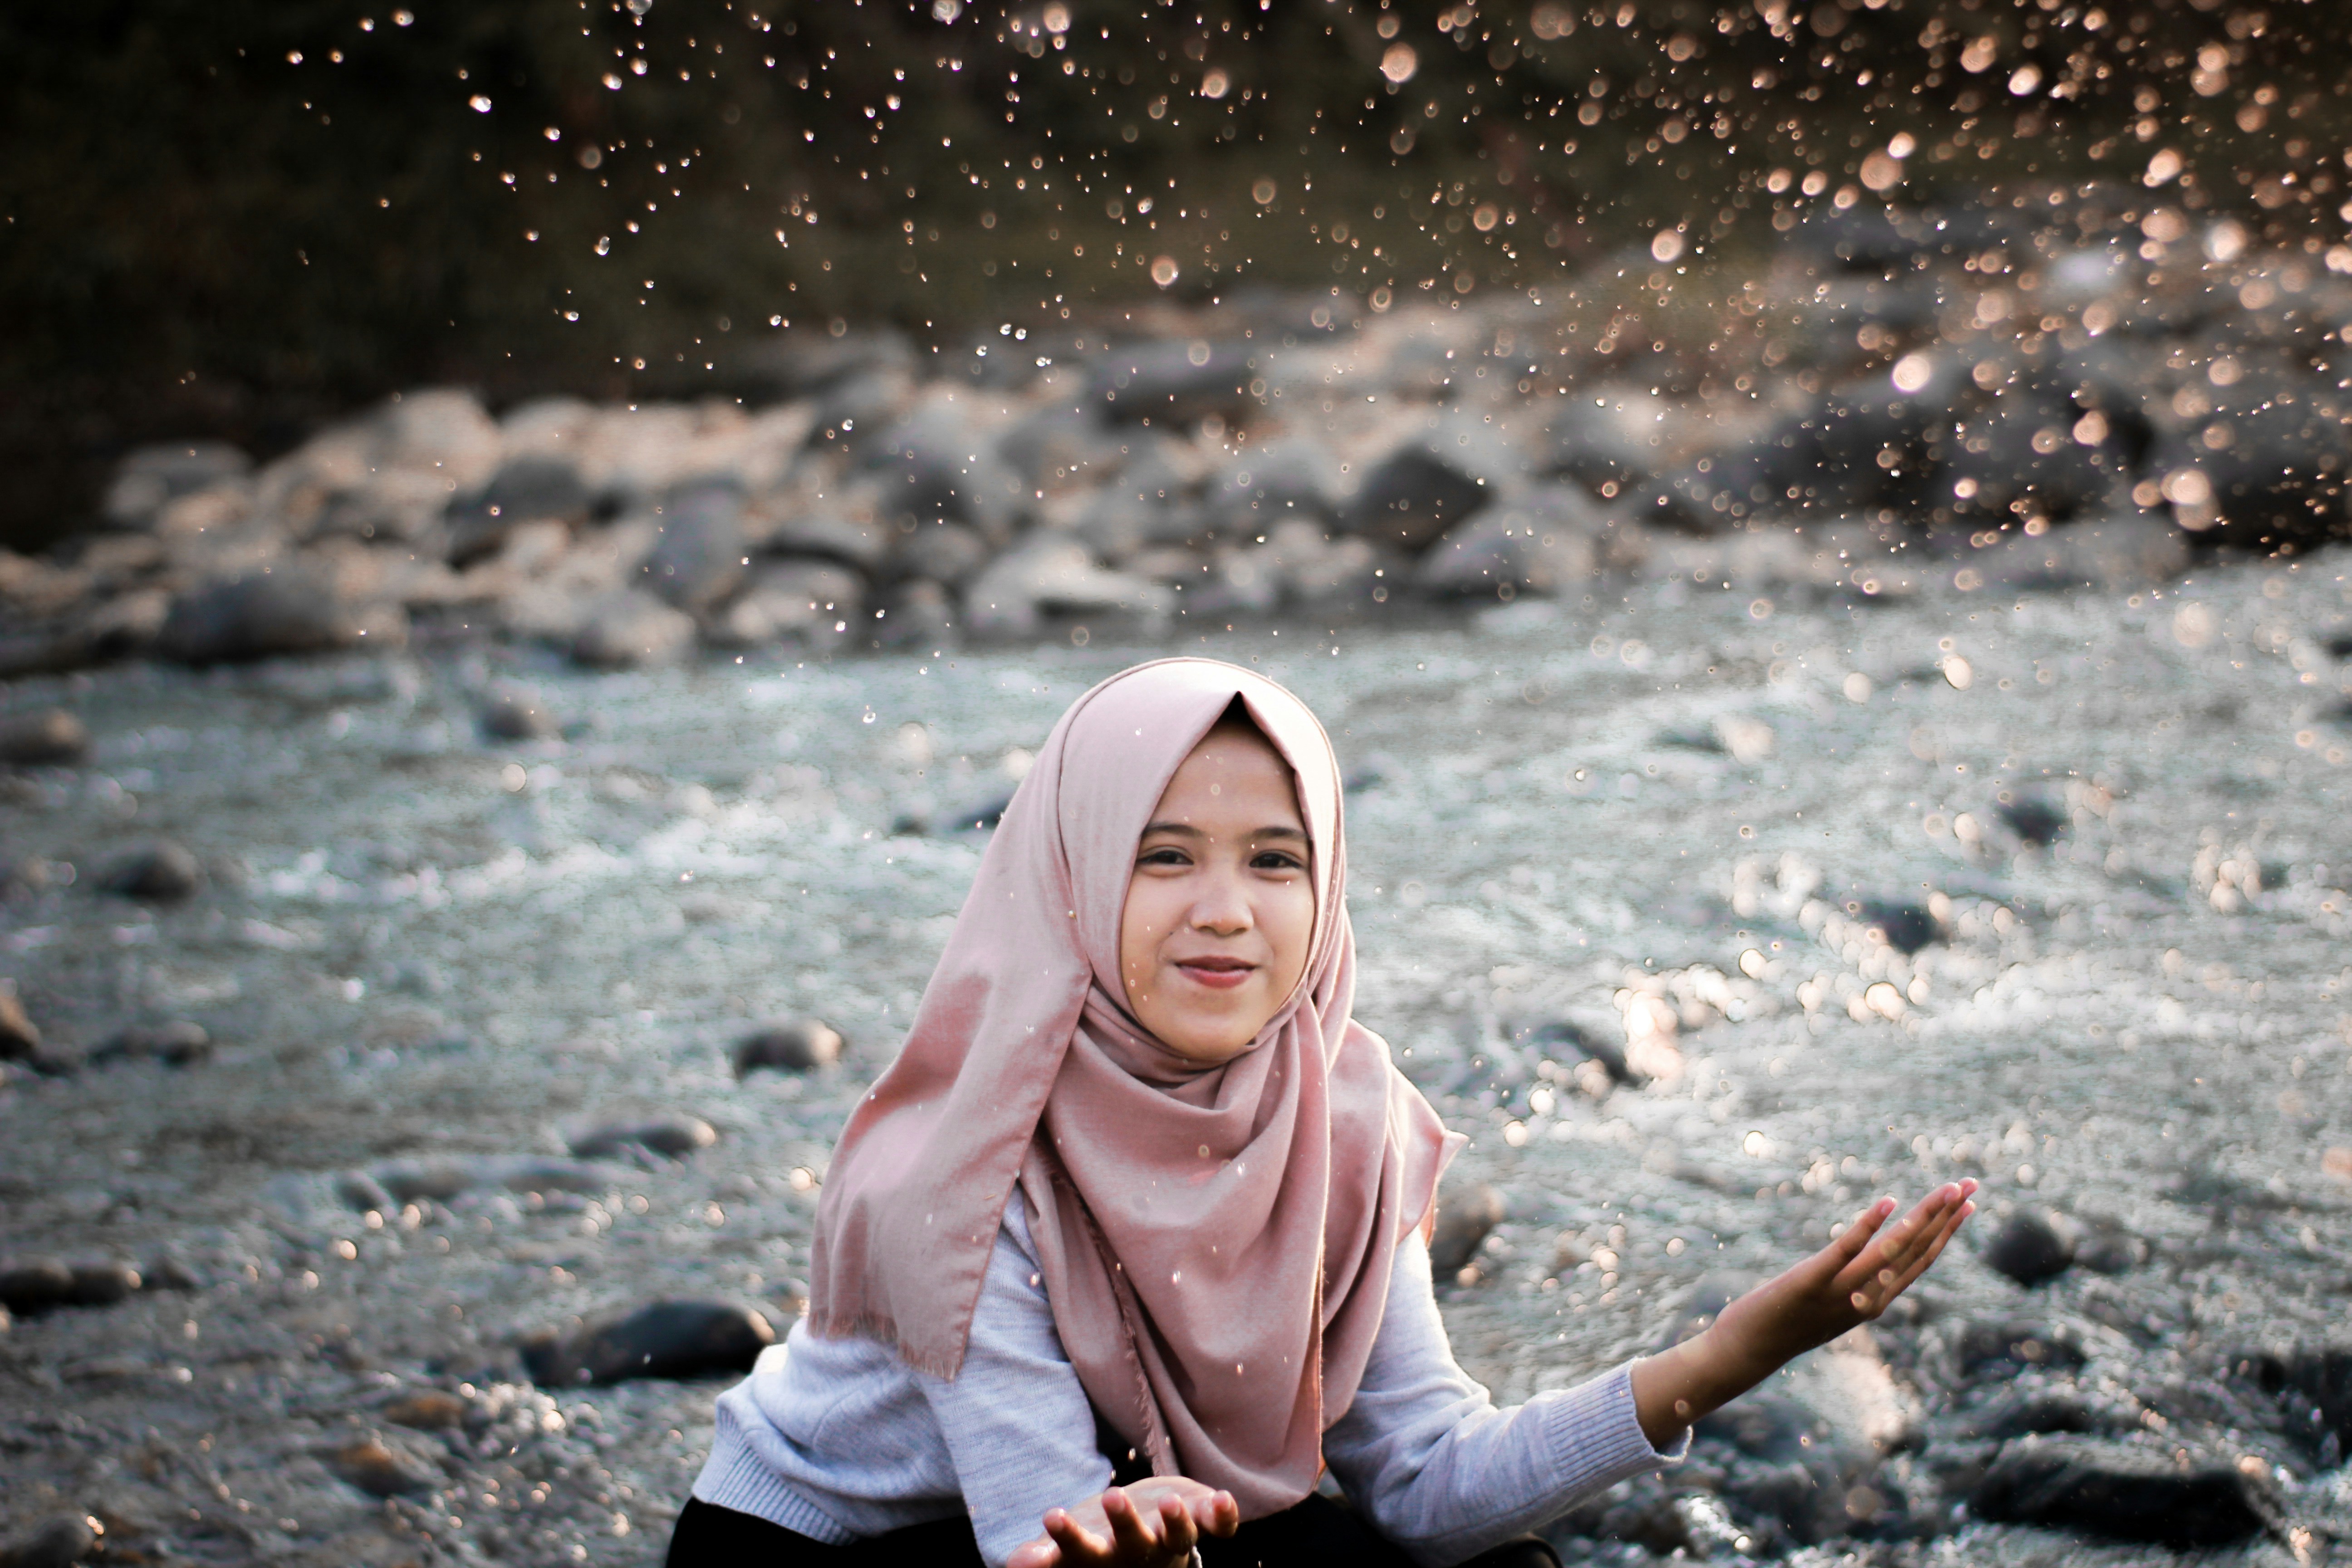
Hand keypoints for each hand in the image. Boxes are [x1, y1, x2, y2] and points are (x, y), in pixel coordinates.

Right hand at [1007, 1477, 1239, 1567]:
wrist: (1142, 1546)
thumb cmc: (1095, 1549)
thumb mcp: (1065, 1553)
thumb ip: (1039, 1558)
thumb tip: (1019, 1563)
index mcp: (1101, 1557)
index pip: (1082, 1549)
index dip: (1069, 1536)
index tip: (1051, 1515)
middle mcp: (1139, 1551)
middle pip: (1134, 1539)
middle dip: (1125, 1521)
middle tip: (1112, 1497)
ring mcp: (1171, 1536)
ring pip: (1179, 1534)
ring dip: (1177, 1521)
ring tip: (1171, 1502)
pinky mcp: (1198, 1518)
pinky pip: (1216, 1524)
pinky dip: (1223, 1515)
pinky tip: (1225, 1499)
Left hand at [1630, 1180, 1975, 1447]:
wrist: (1748, 1350)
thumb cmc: (1787, 1323)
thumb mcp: (1833, 1304)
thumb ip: (1859, 1285)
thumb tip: (1879, 1258)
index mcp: (1876, 1302)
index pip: (1921, 1261)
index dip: (1946, 1232)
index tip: (1968, 1204)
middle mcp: (1867, 1299)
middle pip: (1915, 1251)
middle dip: (1946, 1216)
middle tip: (1972, 1183)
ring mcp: (1841, 1291)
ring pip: (1891, 1250)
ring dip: (1922, 1217)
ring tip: (1947, 1189)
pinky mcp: (1810, 1282)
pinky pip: (1845, 1251)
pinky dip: (1868, 1227)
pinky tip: (1888, 1201)